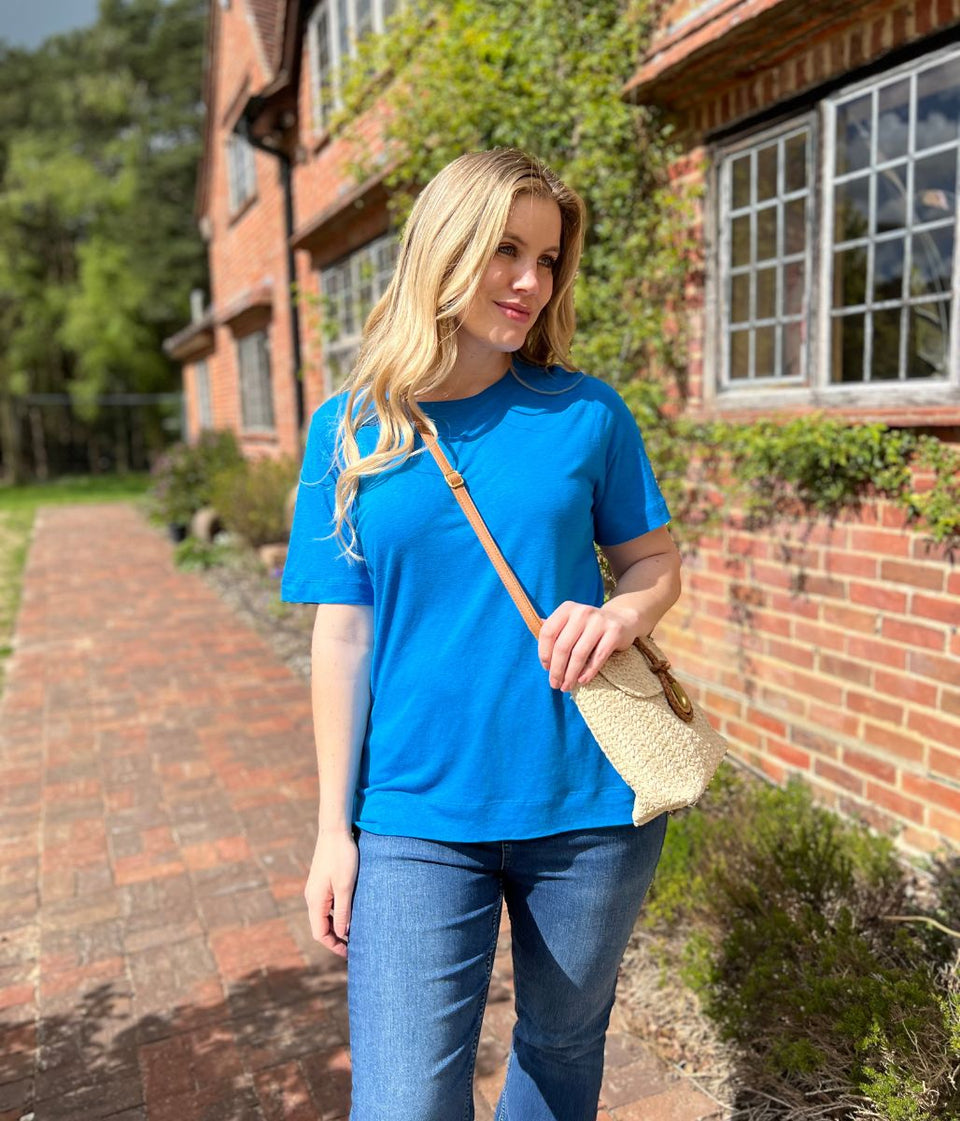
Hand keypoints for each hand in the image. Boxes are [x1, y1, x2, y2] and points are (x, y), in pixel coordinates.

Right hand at [304, 830, 358, 958]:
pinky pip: (326, 905)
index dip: (333, 945)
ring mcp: (315, 890)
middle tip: (354, 946)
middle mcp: (312, 897)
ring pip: (323, 916)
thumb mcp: (345, 886)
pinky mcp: (321, 882)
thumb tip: (343, 933)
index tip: (349, 952)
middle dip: (335, 939)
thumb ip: (343, 911)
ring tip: (354, 932)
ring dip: (336, 926)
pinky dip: (335, 914)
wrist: (335, 831)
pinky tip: (349, 913)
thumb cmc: (342, 857)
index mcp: (315, 901)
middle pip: (320, 927)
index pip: (320, 933)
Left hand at [538, 600, 639, 692]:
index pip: (548, 632)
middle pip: (562, 646)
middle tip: (555, 684)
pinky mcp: (614, 632)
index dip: (544, 653)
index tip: (545, 668)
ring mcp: (599, 621)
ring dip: (571, 674)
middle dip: (556, 669)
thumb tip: (534, 630)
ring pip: (579, 654)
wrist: (622, 621)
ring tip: (566, 686)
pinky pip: (598, 657)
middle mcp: (582, 612)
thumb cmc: (589, 626)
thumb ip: (554, 628)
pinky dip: (588, 672)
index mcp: (567, 608)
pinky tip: (582, 680)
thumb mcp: (570, 622)